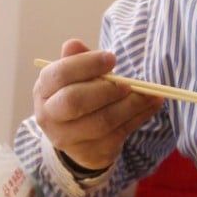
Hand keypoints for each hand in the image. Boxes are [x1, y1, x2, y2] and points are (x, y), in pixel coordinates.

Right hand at [33, 39, 163, 169]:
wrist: (76, 137)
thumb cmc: (77, 94)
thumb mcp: (74, 76)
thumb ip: (77, 60)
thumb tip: (74, 44)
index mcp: (43, 90)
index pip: (60, 74)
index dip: (87, 65)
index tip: (112, 59)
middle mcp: (49, 116)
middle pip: (74, 102)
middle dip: (106, 90)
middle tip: (128, 83)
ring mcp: (68, 139)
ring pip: (102, 122)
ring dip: (131, 105)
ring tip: (150, 93)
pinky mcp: (91, 152)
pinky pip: (119, 134)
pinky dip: (140, 116)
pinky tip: (152, 104)